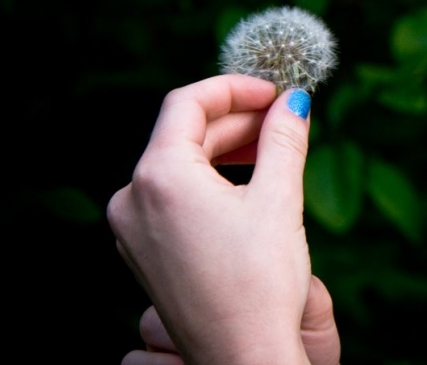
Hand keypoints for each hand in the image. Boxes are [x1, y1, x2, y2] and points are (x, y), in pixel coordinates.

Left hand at [108, 75, 339, 364]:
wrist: (243, 357)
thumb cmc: (259, 283)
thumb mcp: (279, 199)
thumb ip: (283, 139)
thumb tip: (294, 102)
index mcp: (158, 177)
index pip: (187, 103)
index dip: (234, 88)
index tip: (273, 91)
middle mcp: (132, 199)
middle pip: (183, 134)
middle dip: (236, 121)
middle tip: (282, 119)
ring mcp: (133, 230)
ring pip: (179, 167)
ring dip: (224, 151)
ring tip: (271, 152)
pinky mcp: (145, 253)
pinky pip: (173, 198)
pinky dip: (209, 182)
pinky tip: (247, 188)